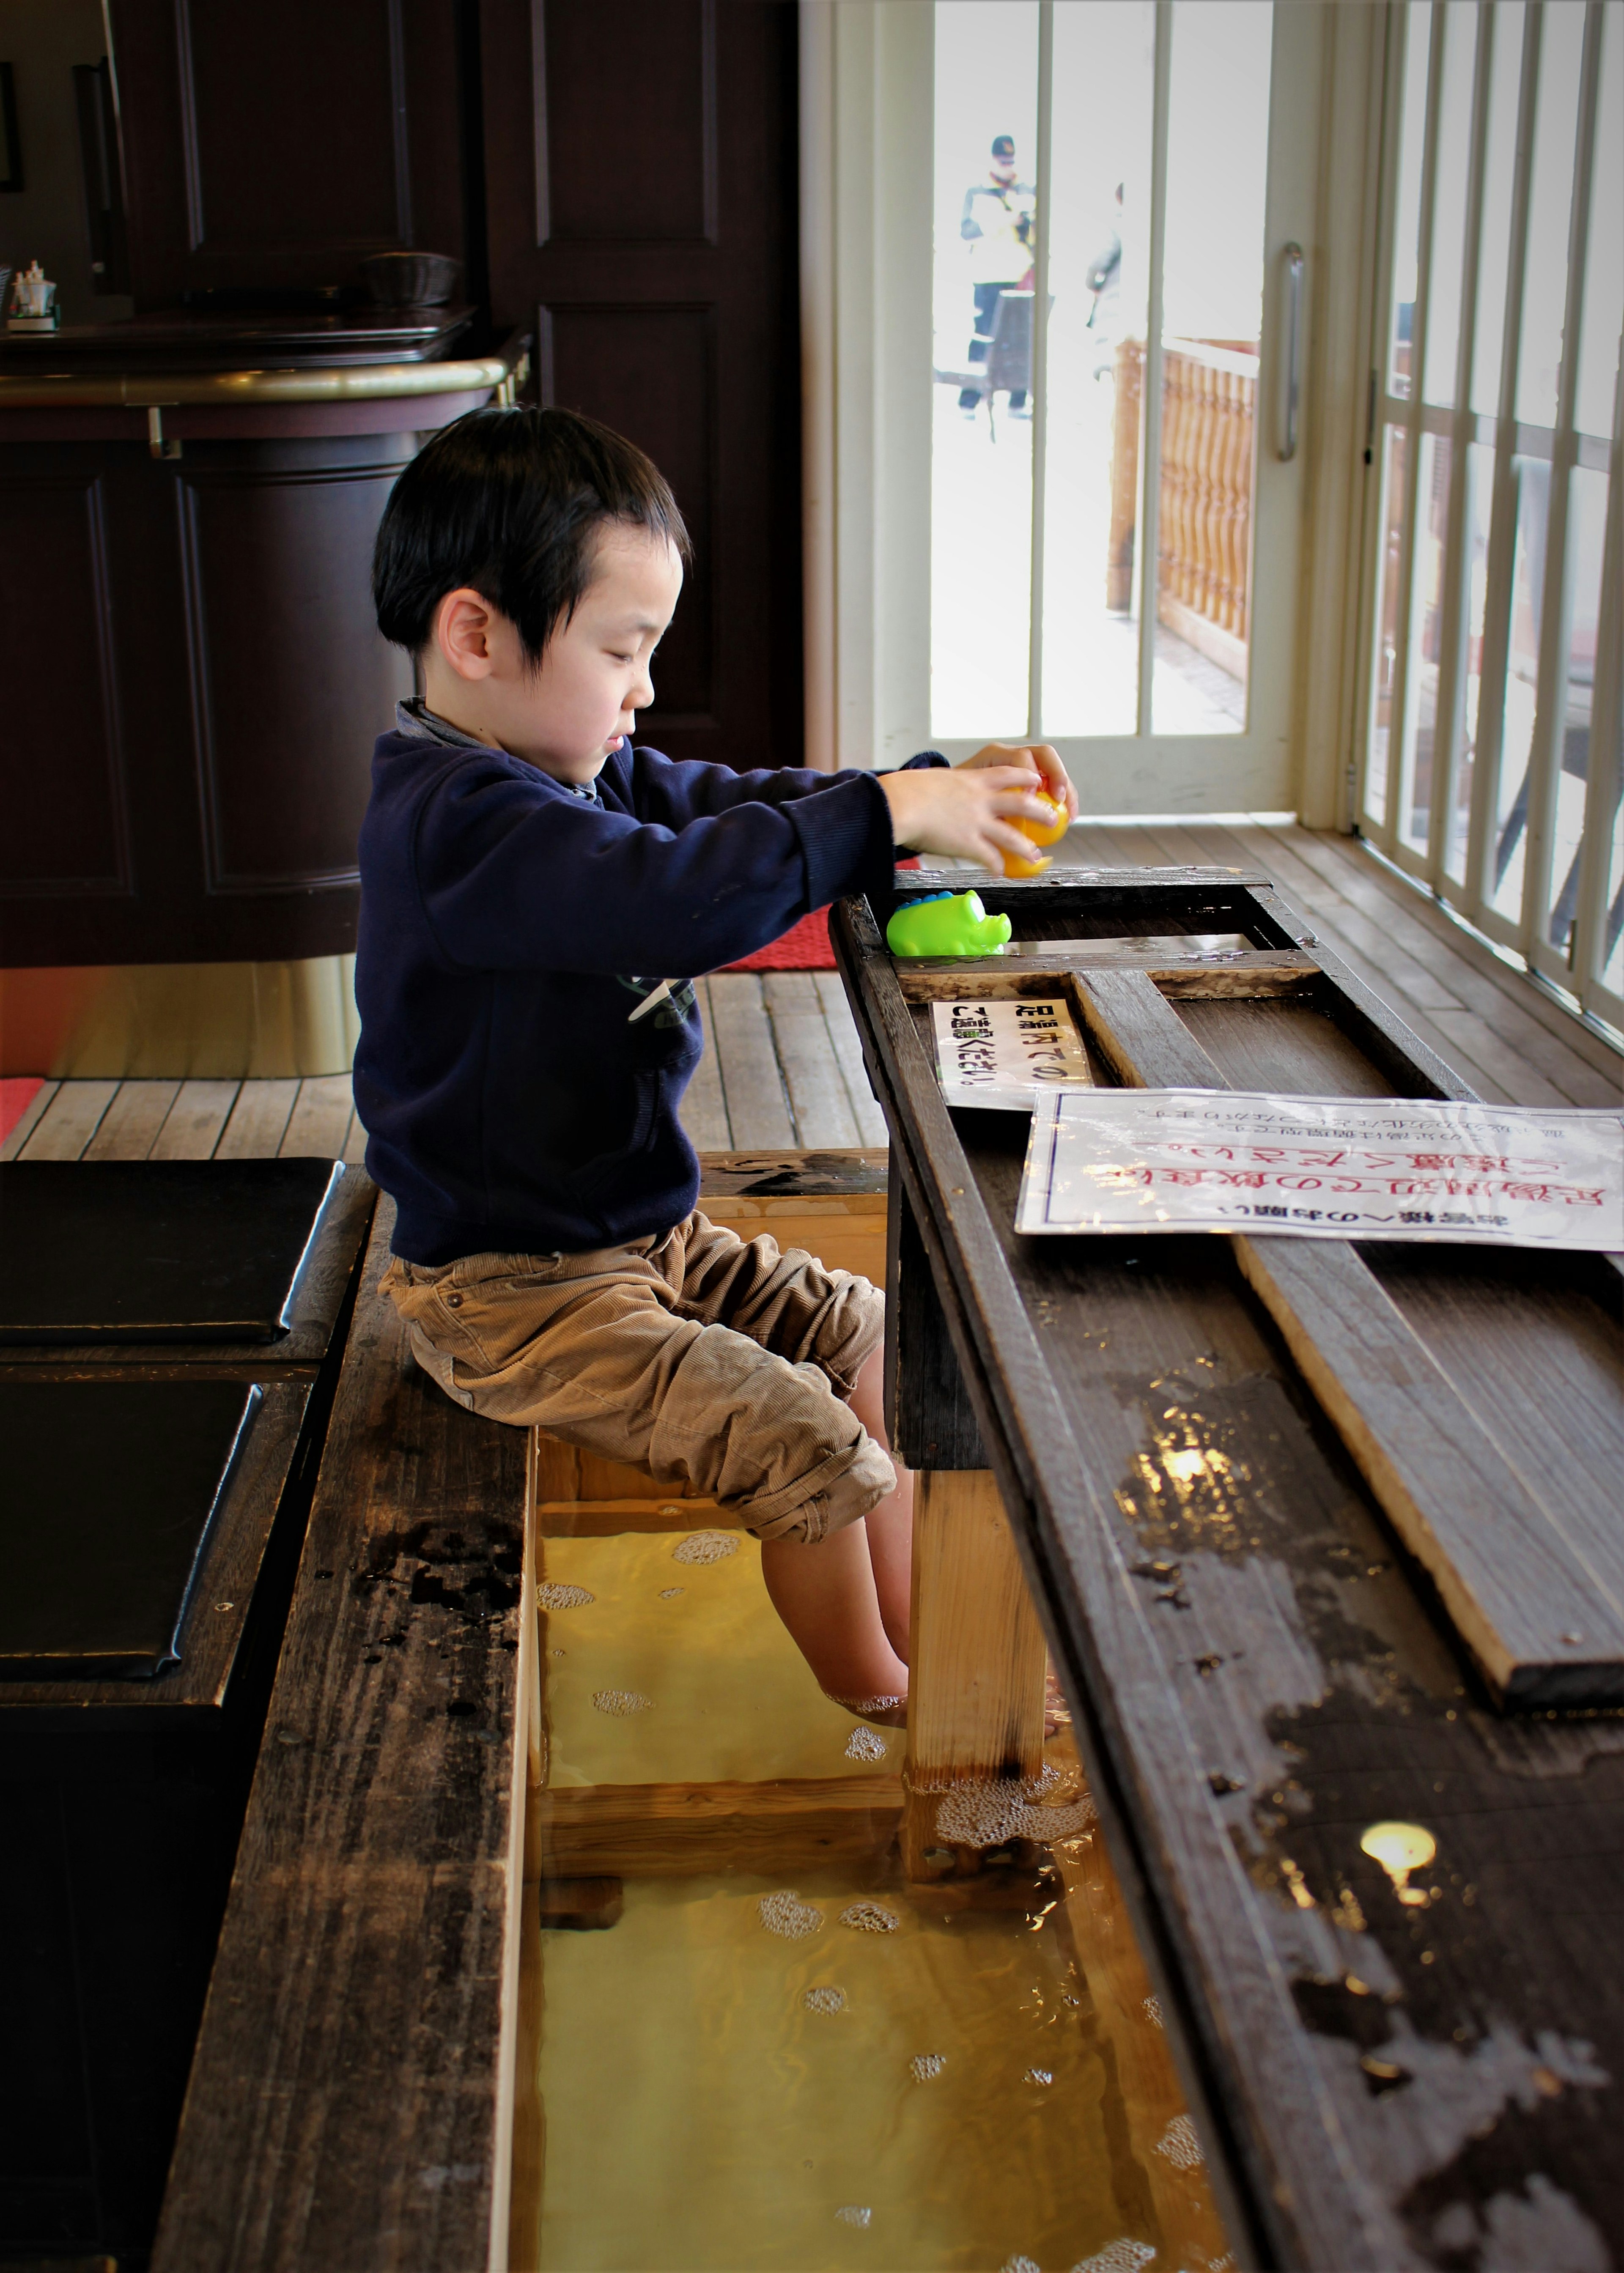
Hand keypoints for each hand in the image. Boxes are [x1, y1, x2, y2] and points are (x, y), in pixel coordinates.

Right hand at [879, 762, 1064, 873]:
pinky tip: (1000, 872)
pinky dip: (997, 866)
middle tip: (1053, 819)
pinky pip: (990, 857)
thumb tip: (940, 791)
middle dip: (1042, 812)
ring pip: (1012, 835)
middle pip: (1023, 803)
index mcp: (974, 779)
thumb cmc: (907, 790)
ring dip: (1027, 847)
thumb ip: (947, 786)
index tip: (1036, 781)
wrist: (900, 804)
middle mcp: (981, 799)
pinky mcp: (968, 843)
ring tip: (1035, 855)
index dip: (1026, 776)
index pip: (1009, 773)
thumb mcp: (935, 780)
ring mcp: (977, 822)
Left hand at [958, 741, 1076, 821]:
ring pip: (1054, 768)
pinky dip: (1063, 797)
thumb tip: (1002, 837)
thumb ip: (986, 813)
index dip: (1029, 775)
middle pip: (1044, 755)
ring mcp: (1025, 764)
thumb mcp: (969, 803)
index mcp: (994, 756)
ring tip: (1069, 813)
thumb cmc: (958, 798)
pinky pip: (1053, 782)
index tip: (1030, 798)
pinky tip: (1066, 816)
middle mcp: (1012, 755)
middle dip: (1057, 775)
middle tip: (1059, 799)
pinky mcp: (1033, 776)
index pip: (1020, 757)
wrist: (952, 795)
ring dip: (1066, 789)